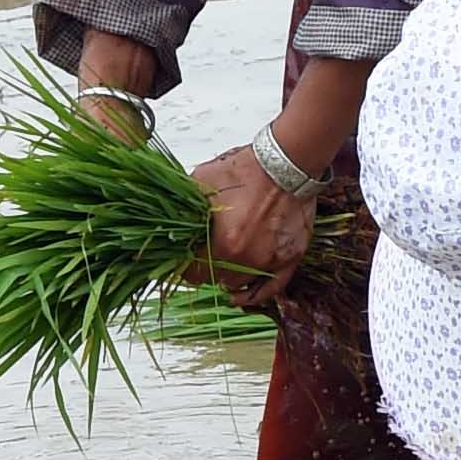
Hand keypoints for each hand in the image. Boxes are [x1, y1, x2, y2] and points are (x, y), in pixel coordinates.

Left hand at [192, 143, 317, 292]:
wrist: (284, 161)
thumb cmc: (248, 169)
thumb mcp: (203, 181)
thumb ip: (185, 206)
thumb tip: (170, 220)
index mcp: (226, 243)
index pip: (195, 273)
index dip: (185, 268)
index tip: (182, 262)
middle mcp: (249, 257)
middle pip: (217, 279)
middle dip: (206, 270)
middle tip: (201, 258)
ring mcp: (271, 260)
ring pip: (240, 284)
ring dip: (227, 279)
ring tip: (219, 270)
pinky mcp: (290, 257)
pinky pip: (272, 288)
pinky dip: (255, 295)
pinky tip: (241, 298)